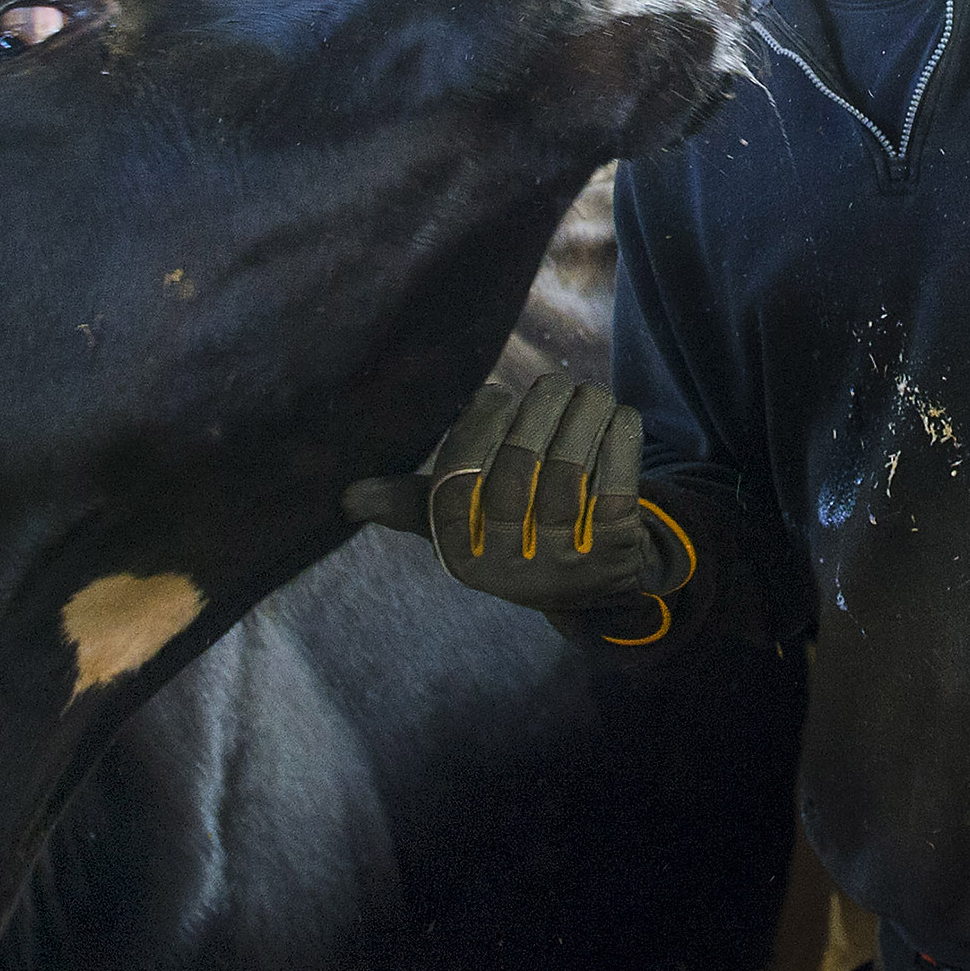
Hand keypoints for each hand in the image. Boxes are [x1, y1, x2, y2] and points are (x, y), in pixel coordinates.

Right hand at [346, 374, 695, 629]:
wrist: (597, 585)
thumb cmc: (516, 535)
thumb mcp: (465, 527)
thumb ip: (415, 502)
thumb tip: (349, 497)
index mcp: (463, 557)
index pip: (457, 480)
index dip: (477, 424)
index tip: (496, 394)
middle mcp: (511, 569)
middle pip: (520, 464)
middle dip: (539, 408)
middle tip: (552, 385)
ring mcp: (567, 563)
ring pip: (572, 465)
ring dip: (583, 413)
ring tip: (586, 395)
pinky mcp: (617, 550)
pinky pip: (619, 478)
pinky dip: (620, 436)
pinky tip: (617, 417)